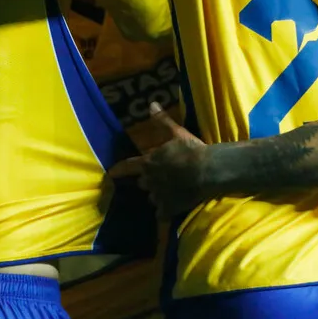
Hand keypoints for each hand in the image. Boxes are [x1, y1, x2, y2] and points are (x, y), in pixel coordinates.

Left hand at [110, 103, 208, 218]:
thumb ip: (162, 121)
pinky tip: (170, 211)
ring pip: (152, 198)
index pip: (127, 166)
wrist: (207, 170)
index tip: (110, 173)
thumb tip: (151, 104)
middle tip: (162, 177)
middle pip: (143, 183)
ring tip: (170, 192)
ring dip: (158, 195)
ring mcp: (158, 196)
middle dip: (149, 181)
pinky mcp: (168, 208)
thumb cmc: (191, 150)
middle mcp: (149, 180)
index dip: (118, 170)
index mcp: (148, 162)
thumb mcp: (177, 133)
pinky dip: (164, 212)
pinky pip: (161, 214)